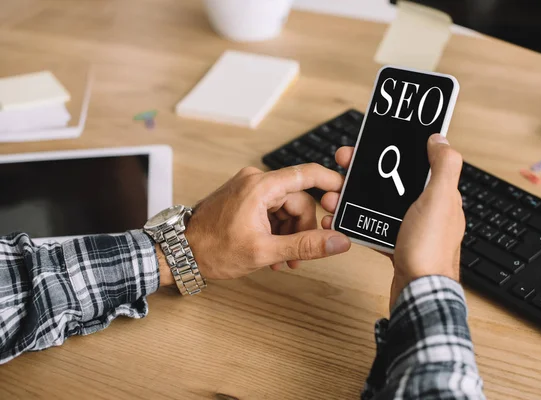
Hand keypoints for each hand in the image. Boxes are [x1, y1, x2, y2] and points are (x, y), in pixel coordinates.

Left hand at [173, 163, 350, 280]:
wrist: (179, 253)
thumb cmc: (213, 250)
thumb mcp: (265, 251)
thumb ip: (305, 245)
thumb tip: (336, 242)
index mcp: (260, 186)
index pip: (306, 174)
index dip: (331, 182)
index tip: (345, 193)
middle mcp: (255, 180)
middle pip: (298, 199)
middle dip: (302, 229)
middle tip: (299, 256)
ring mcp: (248, 188)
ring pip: (285, 207)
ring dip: (288, 234)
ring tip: (281, 260)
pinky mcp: (243, 198)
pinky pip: (271, 210)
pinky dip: (276, 230)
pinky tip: (272, 252)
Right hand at [320, 134, 464, 309]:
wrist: (418, 292)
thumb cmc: (429, 249)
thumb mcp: (439, 200)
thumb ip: (443, 166)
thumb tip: (440, 140)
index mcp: (439, 194)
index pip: (414, 163)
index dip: (391, 151)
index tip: (370, 145)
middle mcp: (426, 209)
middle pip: (391, 181)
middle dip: (363, 174)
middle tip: (342, 167)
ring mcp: (410, 227)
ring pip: (377, 203)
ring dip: (352, 197)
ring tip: (333, 197)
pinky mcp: (396, 243)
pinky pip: (372, 225)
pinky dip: (355, 220)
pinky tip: (341, 218)